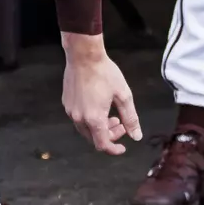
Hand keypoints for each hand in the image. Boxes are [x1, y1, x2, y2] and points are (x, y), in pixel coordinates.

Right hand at [61, 33, 142, 154]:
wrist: (84, 55)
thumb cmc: (105, 73)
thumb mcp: (123, 95)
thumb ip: (130, 118)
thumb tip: (136, 136)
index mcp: (94, 118)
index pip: (103, 145)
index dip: (114, 149)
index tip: (123, 147)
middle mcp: (79, 118)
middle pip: (94, 138)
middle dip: (109, 135)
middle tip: (121, 124)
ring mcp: (71, 111)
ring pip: (86, 129)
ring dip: (100, 127)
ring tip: (112, 115)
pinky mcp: (66, 103)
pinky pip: (79, 119)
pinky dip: (90, 119)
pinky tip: (99, 106)